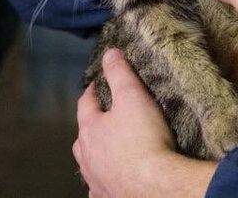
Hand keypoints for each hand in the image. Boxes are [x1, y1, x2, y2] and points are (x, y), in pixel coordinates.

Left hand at [74, 49, 215, 197]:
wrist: (154, 186)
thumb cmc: (144, 139)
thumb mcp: (133, 96)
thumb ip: (119, 73)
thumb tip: (109, 53)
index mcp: (90, 129)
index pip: (85, 103)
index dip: (91, 91)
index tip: (97, 84)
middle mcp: (86, 156)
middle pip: (83, 136)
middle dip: (92, 125)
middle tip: (105, 117)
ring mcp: (95, 179)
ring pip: (89, 162)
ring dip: (96, 154)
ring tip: (108, 149)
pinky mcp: (107, 196)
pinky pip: (99, 187)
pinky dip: (103, 180)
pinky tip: (112, 179)